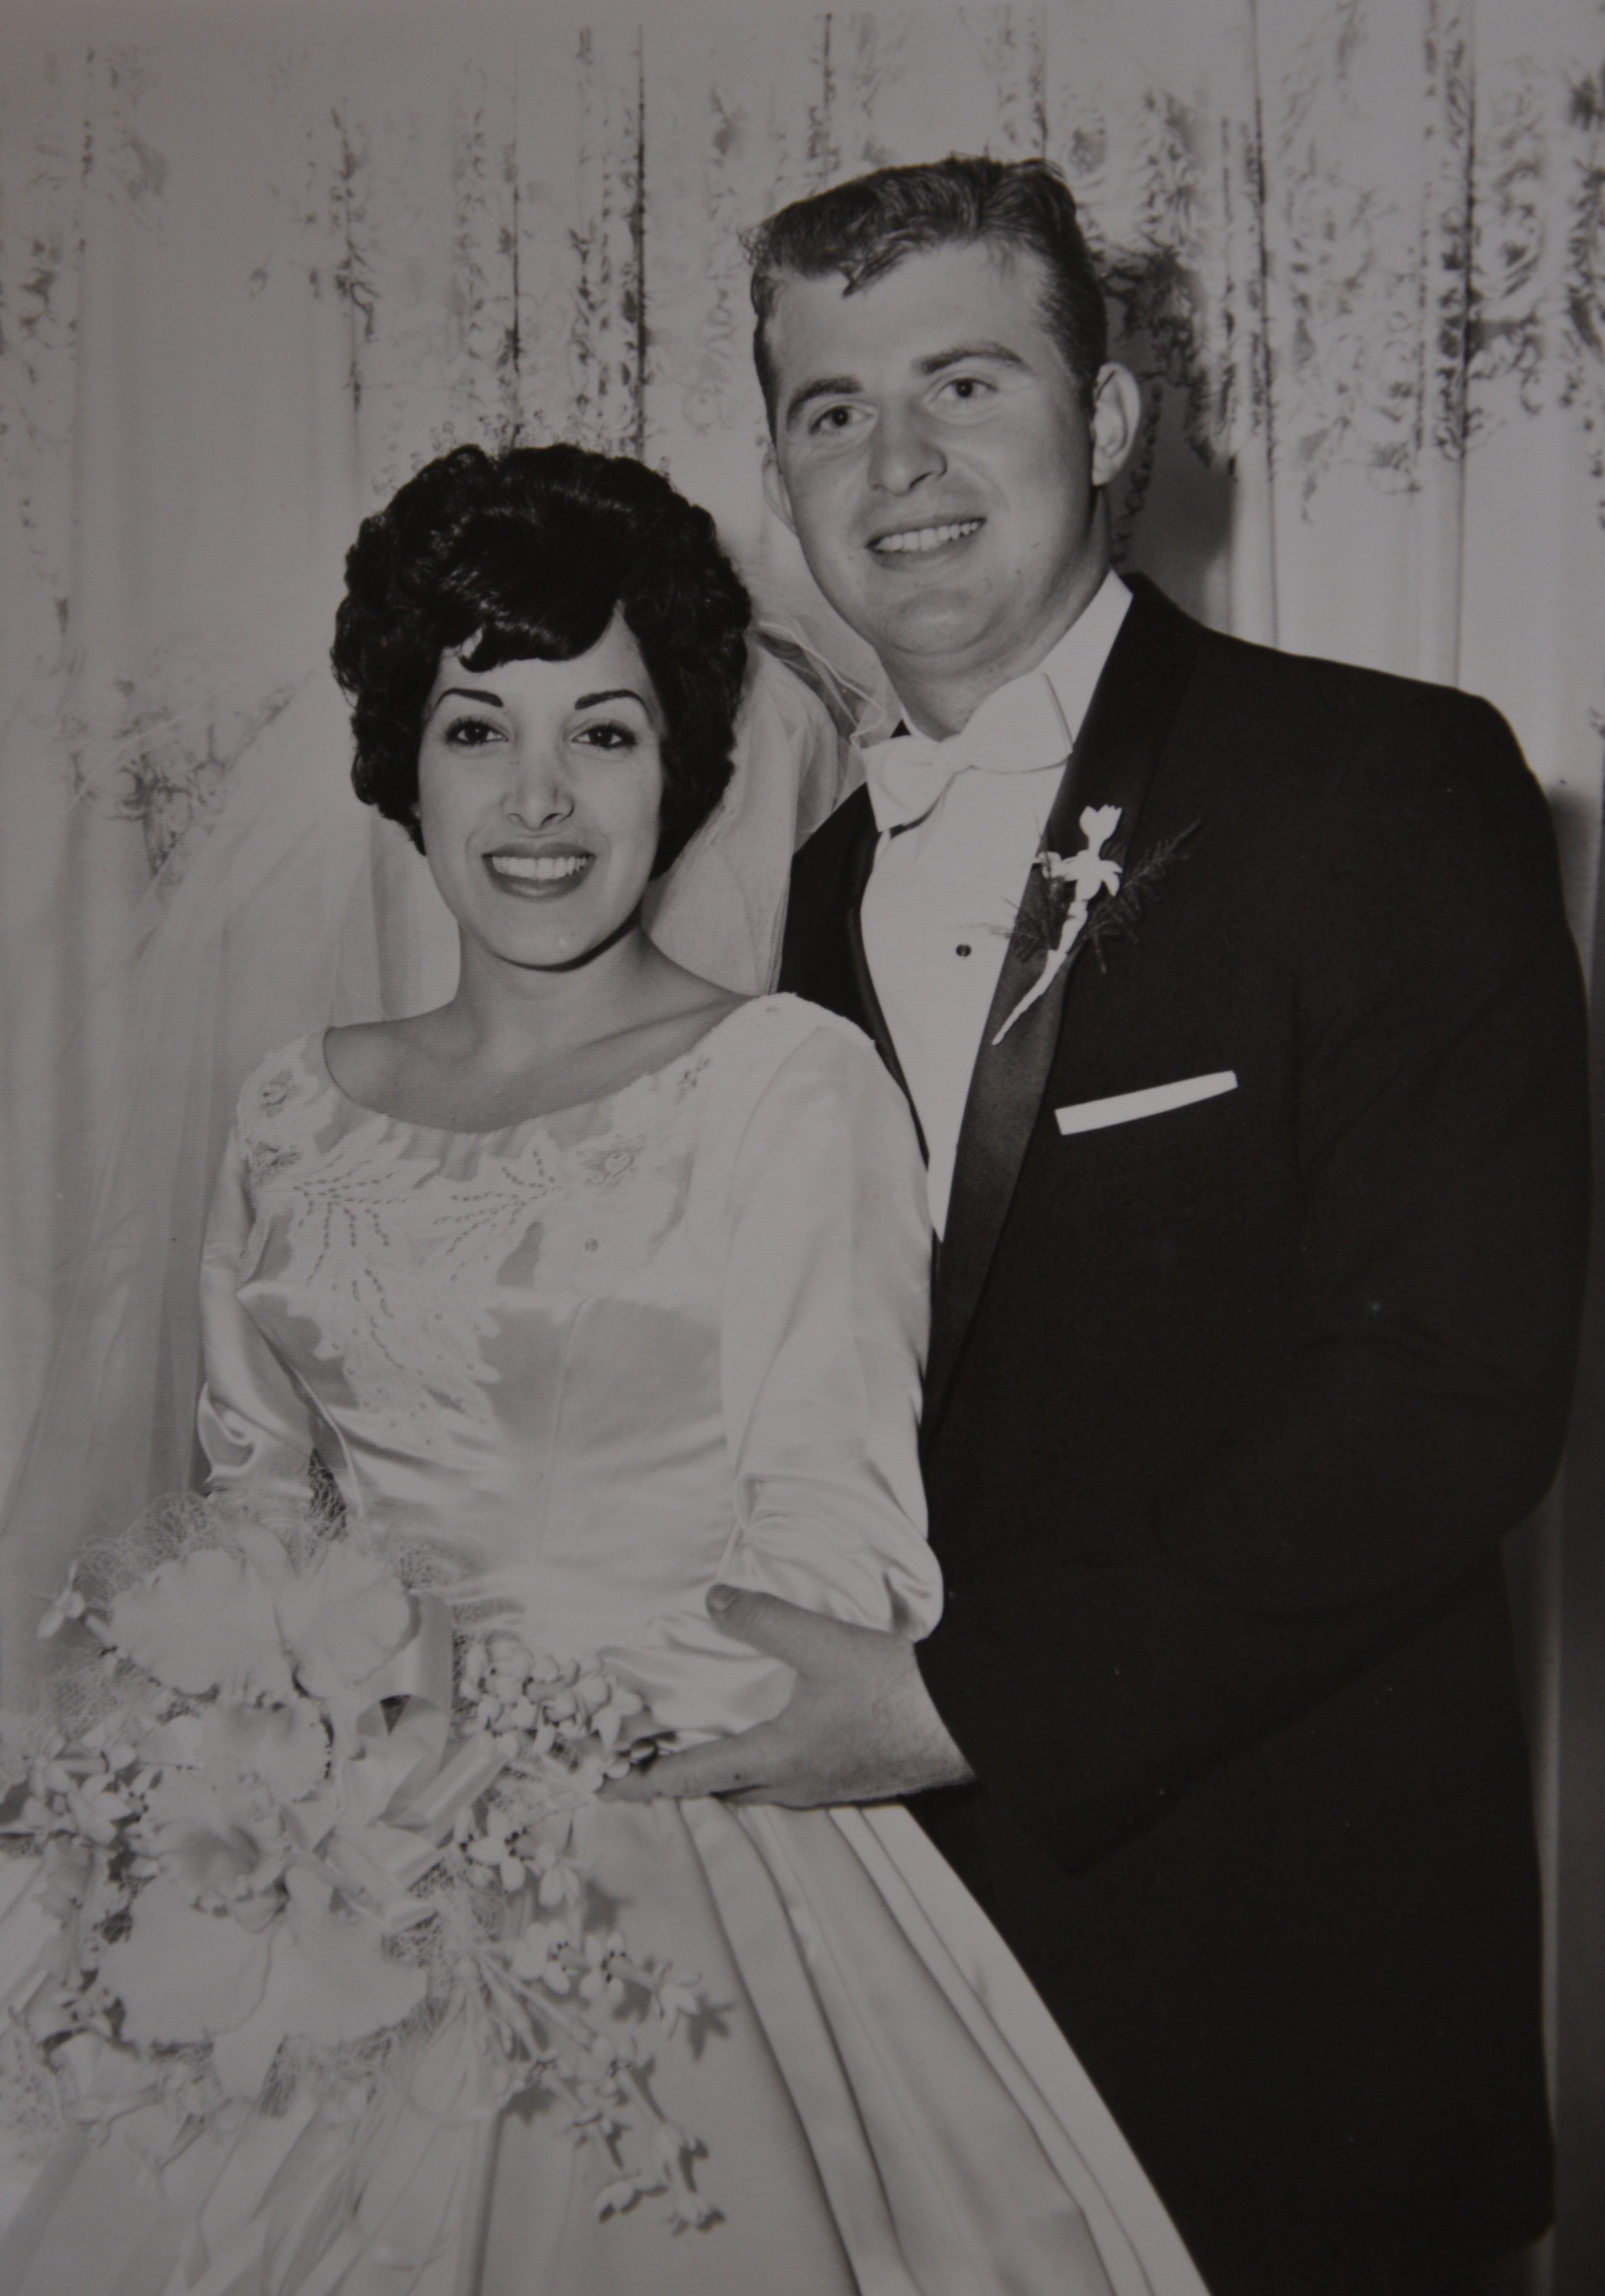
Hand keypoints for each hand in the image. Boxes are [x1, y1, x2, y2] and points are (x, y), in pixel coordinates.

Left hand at [601, 1585, 973, 1807]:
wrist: (973, 1722)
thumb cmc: (898, 1690)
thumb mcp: (824, 1643)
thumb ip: (765, 1620)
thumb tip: (714, 1601)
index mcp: (778, 1759)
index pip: (693, 1774)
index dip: (644, 1780)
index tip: (604, 1789)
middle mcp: (797, 1785)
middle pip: (725, 1790)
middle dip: (685, 1778)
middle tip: (652, 1761)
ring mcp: (830, 1789)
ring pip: (762, 1790)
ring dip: (731, 1773)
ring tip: (710, 1748)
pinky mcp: (858, 1780)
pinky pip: (796, 1782)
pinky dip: (769, 1767)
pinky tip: (782, 1738)